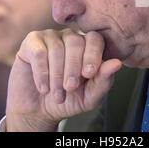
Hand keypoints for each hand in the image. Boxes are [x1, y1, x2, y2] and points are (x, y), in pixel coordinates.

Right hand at [5, 29, 121, 130]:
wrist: (39, 110)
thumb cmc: (68, 100)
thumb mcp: (89, 96)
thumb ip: (103, 80)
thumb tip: (116, 63)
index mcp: (87, 47)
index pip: (95, 39)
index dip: (92, 54)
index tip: (88, 74)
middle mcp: (70, 37)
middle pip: (75, 42)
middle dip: (73, 67)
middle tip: (69, 88)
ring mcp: (50, 37)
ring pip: (56, 48)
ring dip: (56, 75)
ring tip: (57, 95)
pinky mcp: (31, 42)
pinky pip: (38, 51)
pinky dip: (42, 72)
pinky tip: (43, 87)